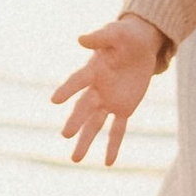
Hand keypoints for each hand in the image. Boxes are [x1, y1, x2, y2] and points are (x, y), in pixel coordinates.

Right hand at [52, 15, 164, 167]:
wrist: (140, 45)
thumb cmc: (125, 37)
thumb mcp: (116, 33)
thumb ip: (100, 37)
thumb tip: (81, 39)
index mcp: (93, 70)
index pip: (77, 81)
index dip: (67, 90)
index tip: (54, 100)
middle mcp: (97, 89)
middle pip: (84, 107)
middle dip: (76, 120)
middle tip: (65, 134)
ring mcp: (109, 100)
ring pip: (95, 123)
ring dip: (86, 139)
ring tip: (76, 159)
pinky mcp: (124, 108)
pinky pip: (118, 128)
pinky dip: (114, 144)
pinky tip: (108, 162)